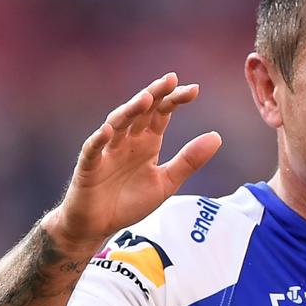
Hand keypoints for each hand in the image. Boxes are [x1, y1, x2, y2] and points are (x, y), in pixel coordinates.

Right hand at [46, 73, 222, 249]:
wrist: (99, 226)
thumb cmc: (129, 201)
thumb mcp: (166, 182)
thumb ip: (189, 161)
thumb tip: (217, 136)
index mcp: (147, 142)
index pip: (162, 114)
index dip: (175, 100)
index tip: (194, 90)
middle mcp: (127, 141)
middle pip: (141, 112)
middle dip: (155, 95)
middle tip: (170, 80)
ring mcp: (107, 151)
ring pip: (117, 125)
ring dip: (130, 111)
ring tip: (146, 98)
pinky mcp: (89, 168)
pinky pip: (93, 151)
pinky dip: (99, 141)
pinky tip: (109, 131)